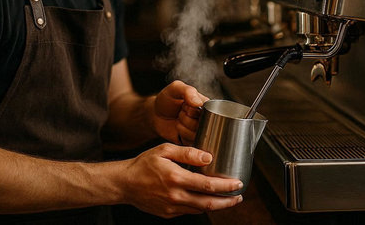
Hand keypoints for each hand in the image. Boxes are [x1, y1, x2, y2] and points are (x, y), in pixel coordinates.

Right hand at [122, 143, 242, 217]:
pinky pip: (189, 211)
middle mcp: (175, 196)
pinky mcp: (168, 214)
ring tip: (227, 198)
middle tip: (239, 196)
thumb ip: (187, 153)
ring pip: (200, 209)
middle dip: (228, 201)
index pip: (208, 185)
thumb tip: (208, 157)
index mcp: (176, 178)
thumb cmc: (144, 163)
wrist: (125, 183)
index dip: (226, 186)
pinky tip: (205, 198)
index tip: (238, 183)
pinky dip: (201, 206)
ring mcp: (172, 207)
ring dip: (216, 205)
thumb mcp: (164, 150)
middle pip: (208, 203)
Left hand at [152, 80, 207, 145]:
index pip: (207, 112)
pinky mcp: (193, 141)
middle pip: (202, 125)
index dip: (193, 111)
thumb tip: (198, 103)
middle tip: (180, 113)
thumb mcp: (175, 88)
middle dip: (186, 119)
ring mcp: (200, 131)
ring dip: (183, 128)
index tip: (184, 105)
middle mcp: (205, 118)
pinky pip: (192, 143)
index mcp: (205, 105)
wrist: (156, 114)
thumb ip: (187, 91)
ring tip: (178, 120)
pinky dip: (183, 137)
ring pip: (197, 135)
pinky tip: (178, 130)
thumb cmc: (167, 99)